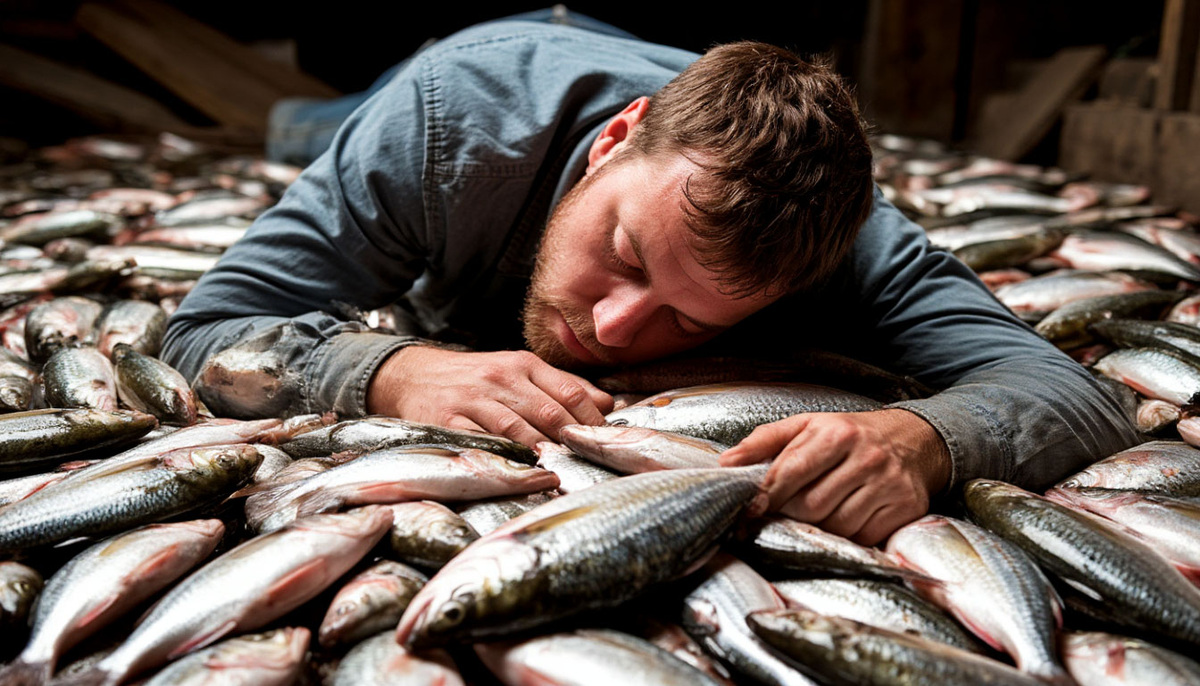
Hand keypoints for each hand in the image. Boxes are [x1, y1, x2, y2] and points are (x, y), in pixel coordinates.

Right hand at [366, 346, 613, 446]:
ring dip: (542, 451)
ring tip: (561, 469)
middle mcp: (500, 379)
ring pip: (517, 428)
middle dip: (572, 439)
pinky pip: (481, 442)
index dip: (592, 419)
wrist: (414, 375)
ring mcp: (473, 400)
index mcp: (523, 364)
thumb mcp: (519, 371)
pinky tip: (520, 469)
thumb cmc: (476, 379)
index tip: (604, 441)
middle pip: (548, 412)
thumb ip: (563, 386)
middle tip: (588, 460)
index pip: (570, 391)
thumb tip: (608, 405)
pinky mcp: (448, 421)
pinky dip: (503, 457)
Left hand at [718, 409, 949, 545]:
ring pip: (837, 526)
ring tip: (816, 512)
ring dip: (818, 527)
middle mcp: (866, 457)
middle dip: (791, 514)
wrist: (912, 439)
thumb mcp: (806, 426)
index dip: (765, 496)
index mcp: (836, 433)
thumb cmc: (848, 435)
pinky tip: (845, 518)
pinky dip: (847, 536)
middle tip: (784, 512)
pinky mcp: (905, 508)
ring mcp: (889, 484)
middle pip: (812, 506)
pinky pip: (863, 538)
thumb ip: (763, 441)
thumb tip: (727, 463)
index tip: (749, 512)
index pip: (790, 472)